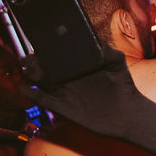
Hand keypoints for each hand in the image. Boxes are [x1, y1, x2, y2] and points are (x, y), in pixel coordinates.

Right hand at [21, 45, 140, 138]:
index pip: (55, 54)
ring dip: (31, 75)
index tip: (40, 44)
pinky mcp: (63, 107)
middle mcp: (66, 77)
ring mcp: (64, 92)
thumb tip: (97, 42)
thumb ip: (108, 51)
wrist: (128, 113)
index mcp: (76, 65)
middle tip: (31, 58)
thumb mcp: (117, 63)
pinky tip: (26, 89)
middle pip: (41, 66)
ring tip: (31, 70)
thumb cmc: (123, 86)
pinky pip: (43, 100)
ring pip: (39, 81)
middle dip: (32, 61)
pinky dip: (32, 95)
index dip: (44, 48)